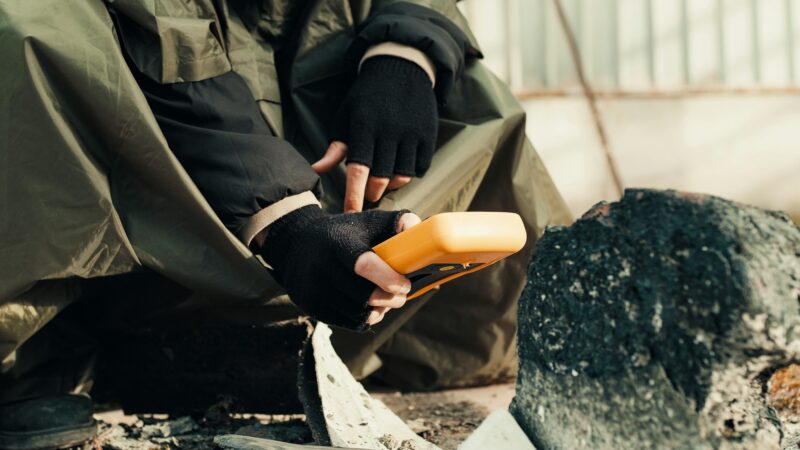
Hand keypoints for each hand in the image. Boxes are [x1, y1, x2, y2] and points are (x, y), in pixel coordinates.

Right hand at [257, 206, 420, 329]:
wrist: (296, 245)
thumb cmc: (343, 233)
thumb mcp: (366, 221)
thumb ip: (395, 222)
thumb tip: (417, 228)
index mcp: (338, 243)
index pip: (363, 265)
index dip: (388, 279)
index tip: (405, 285)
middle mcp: (322, 267)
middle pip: (364, 296)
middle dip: (390, 299)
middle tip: (402, 295)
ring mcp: (315, 290)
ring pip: (358, 313)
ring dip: (380, 311)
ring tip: (387, 300)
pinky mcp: (312, 307)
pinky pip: (348, 323)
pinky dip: (365, 318)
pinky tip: (371, 307)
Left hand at [313, 56, 437, 211]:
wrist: (401, 67)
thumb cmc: (367, 97)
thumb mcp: (346, 117)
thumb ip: (335, 148)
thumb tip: (315, 170)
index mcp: (363, 129)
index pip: (357, 172)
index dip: (353, 197)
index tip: (350, 215)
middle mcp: (388, 132)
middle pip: (380, 179)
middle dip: (372, 193)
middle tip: (369, 194)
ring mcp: (410, 134)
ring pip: (401, 176)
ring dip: (391, 185)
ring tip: (384, 180)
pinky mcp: (427, 135)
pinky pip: (419, 167)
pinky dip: (409, 173)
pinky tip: (400, 167)